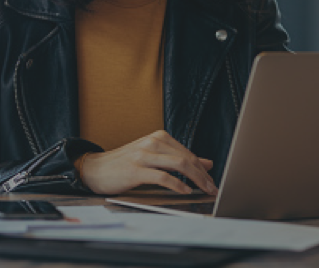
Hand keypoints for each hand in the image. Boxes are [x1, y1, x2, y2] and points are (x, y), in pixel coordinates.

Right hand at [80, 130, 217, 195]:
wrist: (95, 168)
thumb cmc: (125, 164)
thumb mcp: (154, 157)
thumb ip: (178, 159)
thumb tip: (207, 163)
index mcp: (159, 137)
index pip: (188, 153)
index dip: (203, 168)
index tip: (212, 180)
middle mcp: (153, 142)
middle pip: (186, 158)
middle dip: (203, 175)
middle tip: (213, 188)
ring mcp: (144, 155)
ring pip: (179, 165)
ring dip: (195, 179)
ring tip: (203, 190)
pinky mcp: (136, 169)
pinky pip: (162, 176)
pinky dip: (177, 184)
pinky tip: (185, 191)